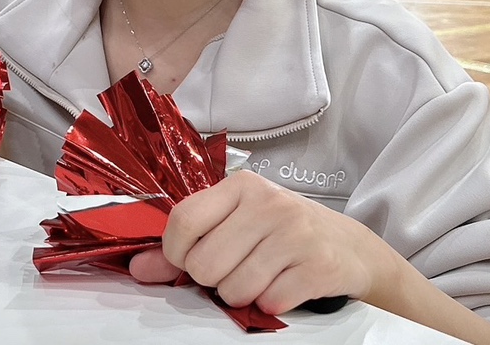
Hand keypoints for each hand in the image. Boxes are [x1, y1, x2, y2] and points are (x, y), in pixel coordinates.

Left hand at [129, 170, 391, 314]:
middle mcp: (268, 203)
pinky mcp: (318, 265)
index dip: (175, 253)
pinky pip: (270, 302)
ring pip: (235, 289)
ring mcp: (295, 233)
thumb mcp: (235, 224)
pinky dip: (271, 304)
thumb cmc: (283, 231)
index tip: (186, 262)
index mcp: (241, 186)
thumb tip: (138, 268)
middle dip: (212, 280)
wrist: (351, 247)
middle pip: (204, 264)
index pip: (183, 220)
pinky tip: (283, 285)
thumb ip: (185, 245)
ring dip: (241, 295)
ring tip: (260, 277)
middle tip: (233, 270)